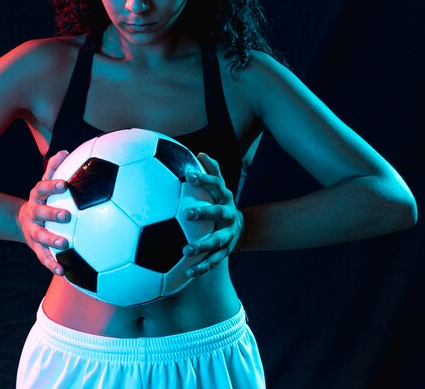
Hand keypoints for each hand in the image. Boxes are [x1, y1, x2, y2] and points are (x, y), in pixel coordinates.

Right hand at [17, 150, 70, 275]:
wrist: (26, 220)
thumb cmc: (45, 197)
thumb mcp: (47, 181)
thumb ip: (55, 167)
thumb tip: (65, 150)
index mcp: (37, 196)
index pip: (43, 188)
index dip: (52, 186)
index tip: (64, 184)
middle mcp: (33, 213)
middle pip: (41, 213)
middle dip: (52, 213)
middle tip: (67, 215)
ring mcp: (33, 231)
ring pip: (40, 237)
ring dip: (51, 241)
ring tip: (64, 244)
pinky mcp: (36, 248)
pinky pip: (44, 257)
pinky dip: (53, 264)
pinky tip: (64, 271)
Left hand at [183, 152, 244, 276]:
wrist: (239, 227)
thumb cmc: (219, 202)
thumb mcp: (218, 186)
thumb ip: (210, 170)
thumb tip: (200, 152)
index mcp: (224, 197)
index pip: (216, 184)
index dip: (204, 179)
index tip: (189, 175)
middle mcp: (228, 215)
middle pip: (218, 213)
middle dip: (204, 213)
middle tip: (187, 213)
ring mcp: (227, 234)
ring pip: (216, 241)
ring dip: (201, 246)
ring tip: (185, 250)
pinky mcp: (225, 252)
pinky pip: (212, 261)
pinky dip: (200, 267)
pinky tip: (186, 272)